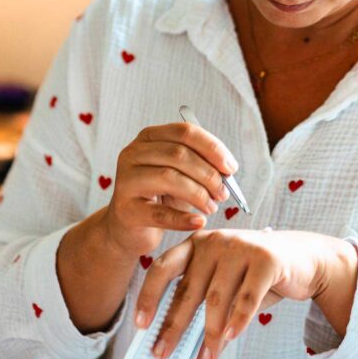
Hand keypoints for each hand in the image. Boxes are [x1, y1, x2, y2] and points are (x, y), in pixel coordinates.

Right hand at [100, 123, 238, 258]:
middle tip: (223, 193)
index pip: (184, 132)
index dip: (212, 148)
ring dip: (199, 194)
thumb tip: (228, 170)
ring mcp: (126, 180)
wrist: (129, 226)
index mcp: (149, 137)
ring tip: (211, 207)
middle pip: (178, 154)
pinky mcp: (127, 210)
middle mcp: (133, 153)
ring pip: (168, 178)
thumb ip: (201, 166)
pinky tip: (199, 221)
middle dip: (208, 174)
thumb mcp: (180, 174)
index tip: (231, 168)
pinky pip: (160, 213)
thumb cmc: (160, 197)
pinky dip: (183, 218)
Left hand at [134, 229, 347, 358]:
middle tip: (162, 352)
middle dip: (174, 327)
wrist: (302, 258)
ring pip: (216, 299)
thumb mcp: (224, 280)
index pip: (163, 268)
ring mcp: (240, 247)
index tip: (141, 324)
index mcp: (196, 243)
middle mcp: (214, 241)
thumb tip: (177, 339)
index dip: (149, 297)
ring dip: (210, 335)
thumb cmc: (255, 274)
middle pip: (188, 290)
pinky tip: (228, 339)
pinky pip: (246, 298)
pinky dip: (237, 322)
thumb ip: (202, 301)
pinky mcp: (266, 259)